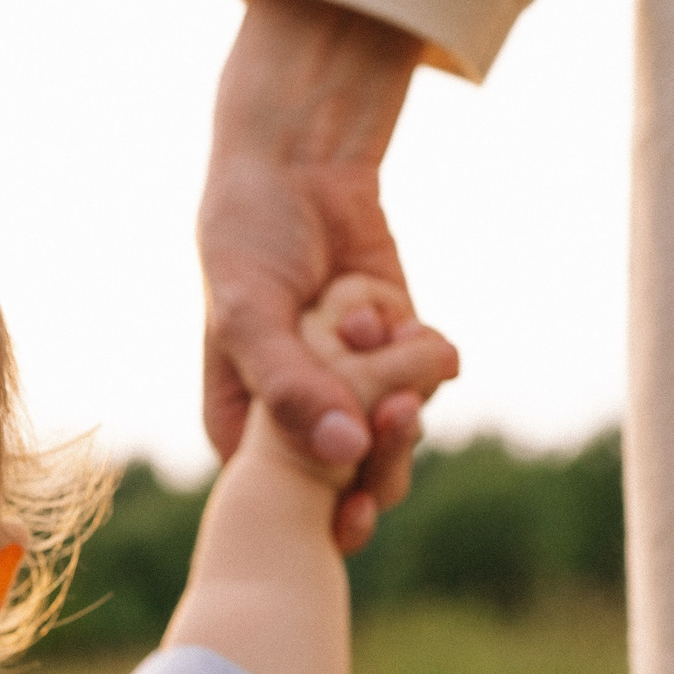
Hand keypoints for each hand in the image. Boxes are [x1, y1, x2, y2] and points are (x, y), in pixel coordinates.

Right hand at [199, 0, 451, 549]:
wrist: (298, 165)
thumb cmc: (248, 238)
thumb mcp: (249, 314)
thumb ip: (290, 386)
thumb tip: (347, 454)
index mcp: (246, 424)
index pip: (290, 496)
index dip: (326, 507)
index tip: (358, 504)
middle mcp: (302, 415)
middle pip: (356, 477)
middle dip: (383, 451)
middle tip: (396, 412)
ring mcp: (355, 385)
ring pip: (400, 431)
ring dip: (395, 384)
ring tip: (363, 323)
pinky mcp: (400, 352)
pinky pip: (427, 378)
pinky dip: (412, 346)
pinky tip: (375, 305)